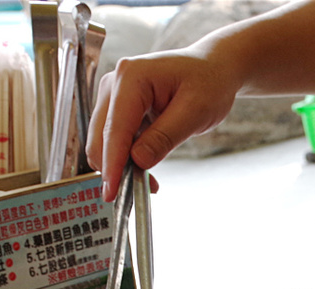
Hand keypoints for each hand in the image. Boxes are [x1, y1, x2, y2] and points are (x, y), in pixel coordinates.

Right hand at [86, 50, 241, 200]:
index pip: (115, 128)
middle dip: (115, 167)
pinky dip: (126, 158)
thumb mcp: (195, 112)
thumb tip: (138, 161)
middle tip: (140, 192)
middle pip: (102, 136)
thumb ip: (165, 137)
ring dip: (121, 165)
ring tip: (149, 182)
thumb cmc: (208, 83)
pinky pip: (115, 140)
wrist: (213, 69)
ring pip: (105, 141)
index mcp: (132, 77)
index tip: (111, 192)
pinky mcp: (119, 108)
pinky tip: (145, 170)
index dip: (113, 163)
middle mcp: (115, 83)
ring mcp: (114, 95)